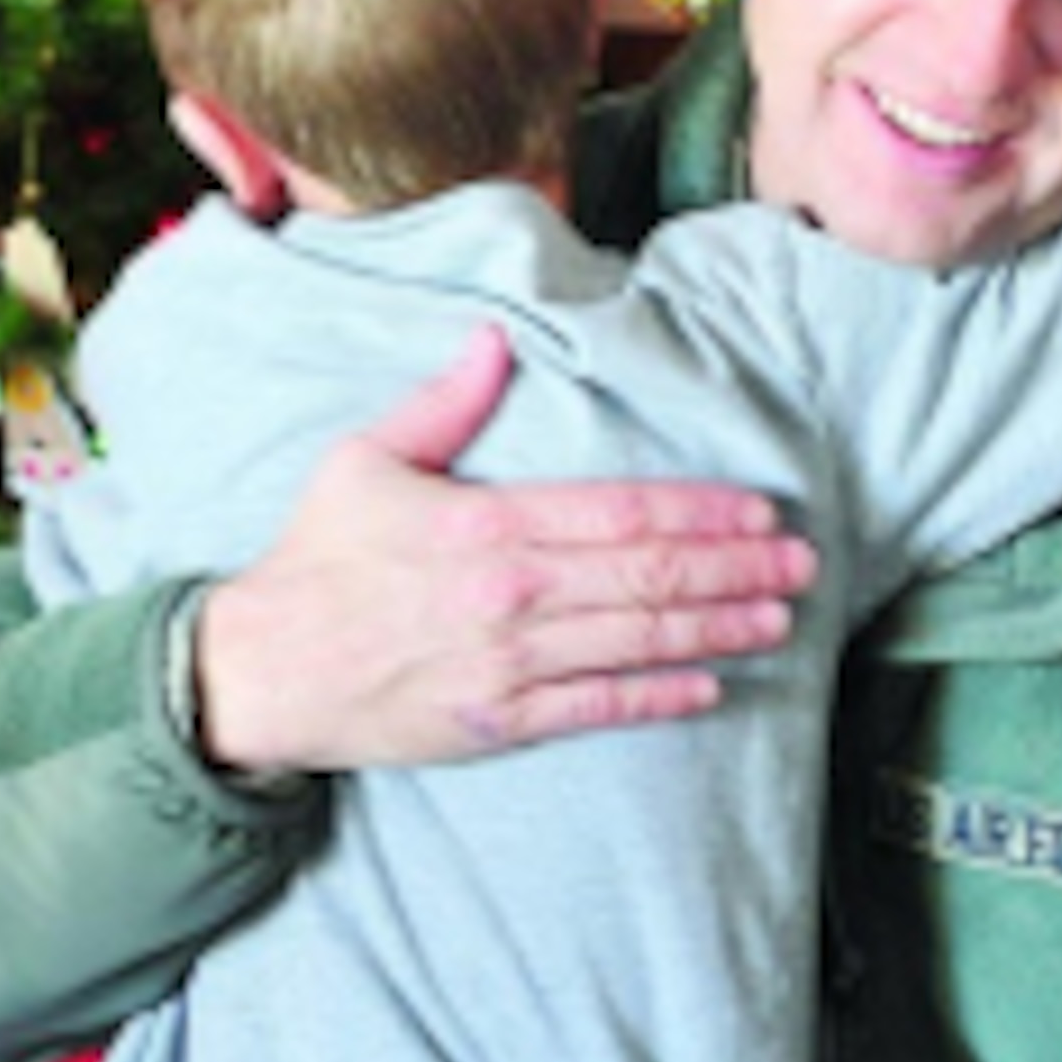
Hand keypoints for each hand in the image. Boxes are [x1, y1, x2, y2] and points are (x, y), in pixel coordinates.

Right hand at [195, 326, 815, 773]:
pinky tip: (709, 684)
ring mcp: (508, 663)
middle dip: (734, 566)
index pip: (621, 511)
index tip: (760, 508)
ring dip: (716, 626)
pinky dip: (657, 696)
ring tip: (779, 616)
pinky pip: (595, 708)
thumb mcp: (365, 460)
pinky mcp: (496, 722)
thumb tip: (497, 339)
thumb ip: (443, 403)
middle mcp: (512, 594)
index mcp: (489, 523)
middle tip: (802, 562)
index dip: (700, 510)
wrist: (259, 672)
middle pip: (648, 574)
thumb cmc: (317, 559)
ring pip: (637, 640)